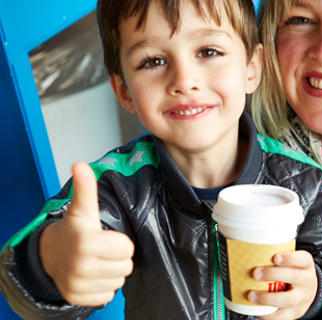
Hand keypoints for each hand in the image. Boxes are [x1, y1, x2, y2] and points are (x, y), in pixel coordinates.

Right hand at [39, 162, 134, 305]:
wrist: (49, 255)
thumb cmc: (73, 231)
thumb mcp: (82, 209)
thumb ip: (86, 187)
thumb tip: (80, 164)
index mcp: (86, 243)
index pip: (127, 248)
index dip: (121, 242)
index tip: (107, 238)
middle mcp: (81, 266)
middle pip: (126, 266)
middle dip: (118, 257)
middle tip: (103, 250)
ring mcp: (78, 285)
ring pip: (119, 281)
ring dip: (112, 271)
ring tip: (97, 261)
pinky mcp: (78, 298)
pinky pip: (108, 295)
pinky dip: (103, 286)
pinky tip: (92, 274)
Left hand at [247, 250, 316, 319]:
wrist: (308, 291)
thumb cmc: (293, 271)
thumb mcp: (292, 261)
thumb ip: (275, 256)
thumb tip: (249, 251)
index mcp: (306, 265)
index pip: (303, 259)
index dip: (289, 258)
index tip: (275, 257)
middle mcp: (307, 281)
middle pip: (294, 277)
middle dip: (273, 275)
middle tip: (256, 273)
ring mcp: (302, 299)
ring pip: (289, 300)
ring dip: (268, 298)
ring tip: (251, 295)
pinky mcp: (295, 313)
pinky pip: (281, 316)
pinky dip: (267, 314)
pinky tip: (255, 309)